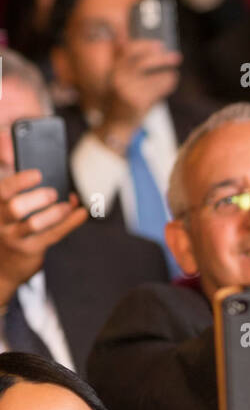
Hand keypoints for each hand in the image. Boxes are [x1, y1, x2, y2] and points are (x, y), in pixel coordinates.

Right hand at [0, 170, 86, 304]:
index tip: (38, 174)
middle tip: (52, 193)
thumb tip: (7, 144)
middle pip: (14, 208)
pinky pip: (53, 234)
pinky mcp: (31, 249)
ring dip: (54, 213)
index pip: (3, 190)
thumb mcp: (2, 196)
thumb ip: (4, 166)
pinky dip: (69, 223)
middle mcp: (1, 220)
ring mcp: (15, 236)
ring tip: (67, 205)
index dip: (20, 181)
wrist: (2, 265)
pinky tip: (82, 213)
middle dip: (36, 199)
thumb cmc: (5, 221)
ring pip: (33, 224)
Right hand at [100, 38, 181, 135]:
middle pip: (142, 62)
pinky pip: (157, 89)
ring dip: (167, 72)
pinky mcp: (138, 102)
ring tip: (174, 71)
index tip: (159, 45)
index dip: (145, 45)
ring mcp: (128, 91)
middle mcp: (119, 79)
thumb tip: (123, 38)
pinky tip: (172, 79)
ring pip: (152, 76)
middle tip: (175, 56)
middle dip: (161, 58)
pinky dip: (167, 83)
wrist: (116, 125)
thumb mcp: (117, 79)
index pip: (128, 51)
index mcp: (113, 70)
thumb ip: (122, 60)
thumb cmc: (120, 100)